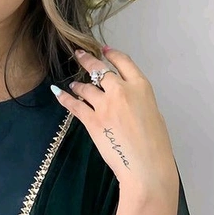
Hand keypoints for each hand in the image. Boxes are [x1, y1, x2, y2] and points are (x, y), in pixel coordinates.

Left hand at [52, 48, 177, 195]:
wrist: (145, 165)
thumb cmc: (155, 144)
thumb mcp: (153, 112)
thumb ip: (138, 100)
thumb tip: (127, 99)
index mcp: (141, 86)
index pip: (123, 62)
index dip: (111, 54)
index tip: (103, 50)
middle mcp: (121, 91)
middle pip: (99, 70)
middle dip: (87, 60)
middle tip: (79, 55)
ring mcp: (104, 105)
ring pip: (85, 87)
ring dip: (78, 85)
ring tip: (73, 85)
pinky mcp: (92, 120)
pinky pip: (74, 105)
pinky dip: (64, 97)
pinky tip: (58, 92)